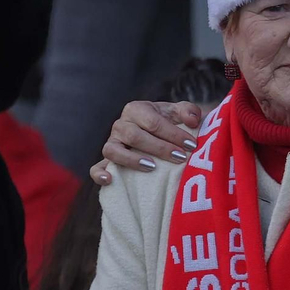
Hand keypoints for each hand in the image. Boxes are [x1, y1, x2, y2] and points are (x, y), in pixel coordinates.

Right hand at [89, 100, 203, 184]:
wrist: (157, 136)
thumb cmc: (168, 123)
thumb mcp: (179, 113)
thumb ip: (188, 111)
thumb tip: (193, 120)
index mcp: (137, 109)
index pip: (153, 121)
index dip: (173, 133)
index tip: (191, 145)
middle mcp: (121, 125)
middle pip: (135, 136)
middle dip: (159, 147)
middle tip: (180, 157)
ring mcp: (112, 143)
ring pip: (113, 150)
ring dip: (131, 159)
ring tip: (152, 167)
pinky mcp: (106, 162)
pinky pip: (96, 168)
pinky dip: (99, 173)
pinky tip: (110, 180)